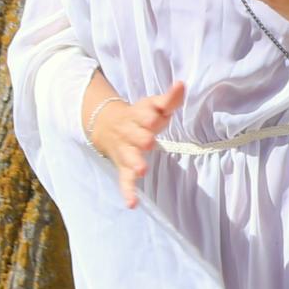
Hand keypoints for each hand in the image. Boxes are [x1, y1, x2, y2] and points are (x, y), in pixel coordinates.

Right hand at [89, 80, 186, 210]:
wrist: (106, 125)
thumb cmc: (140, 117)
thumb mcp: (153, 105)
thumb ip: (169, 98)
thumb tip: (182, 84)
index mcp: (138, 117)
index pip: (145, 115)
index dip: (151, 116)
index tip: (158, 115)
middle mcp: (130, 134)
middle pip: (137, 136)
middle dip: (142, 138)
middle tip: (148, 141)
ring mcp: (126, 152)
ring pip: (129, 158)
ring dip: (135, 163)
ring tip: (141, 169)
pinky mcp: (123, 168)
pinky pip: (124, 181)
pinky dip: (127, 192)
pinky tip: (132, 204)